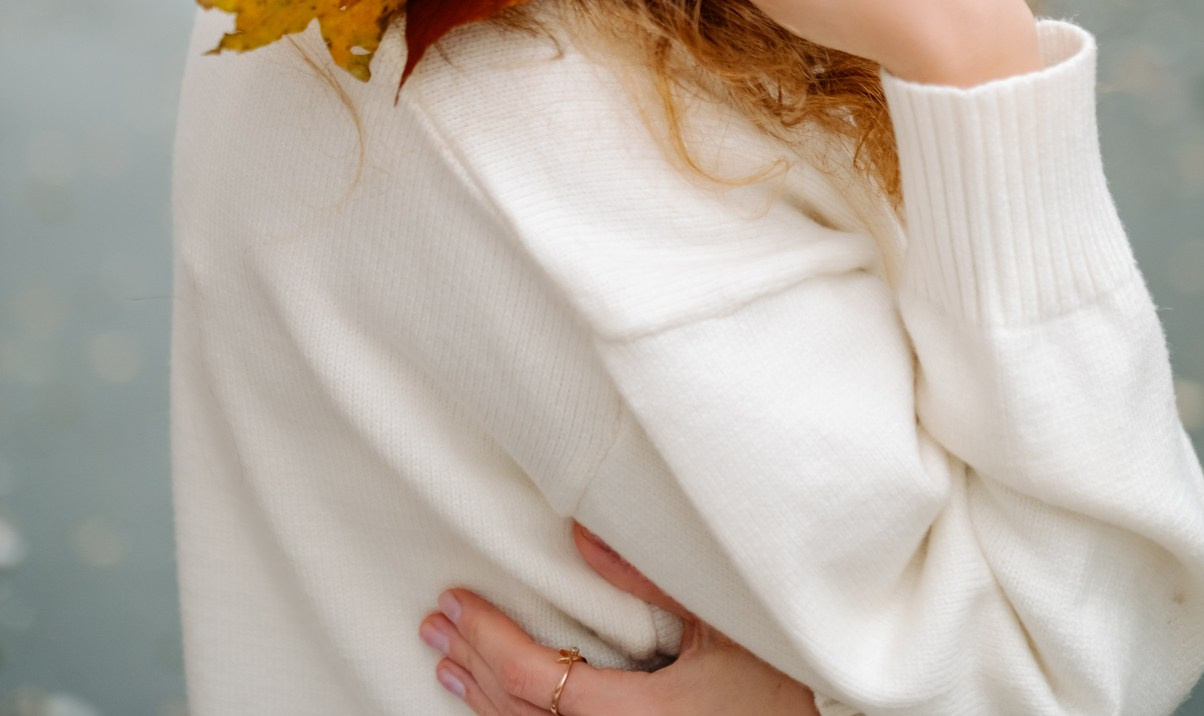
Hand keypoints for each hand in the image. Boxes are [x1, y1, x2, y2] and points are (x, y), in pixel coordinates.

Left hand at [418, 521, 817, 712]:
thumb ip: (650, 580)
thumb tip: (579, 534)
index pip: (539, 683)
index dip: (490, 642)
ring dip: (488, 700)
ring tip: (451, 665)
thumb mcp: (724, 619)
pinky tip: (506, 706)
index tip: (456, 605)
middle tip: (436, 626)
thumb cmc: (786, 676)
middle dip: (473, 666)